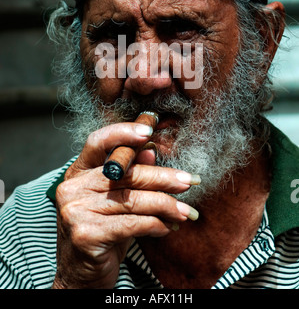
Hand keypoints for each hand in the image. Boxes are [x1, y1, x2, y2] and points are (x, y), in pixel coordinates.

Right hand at [52, 122, 198, 288]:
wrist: (80, 275)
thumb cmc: (101, 232)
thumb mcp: (116, 201)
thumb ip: (130, 175)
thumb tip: (150, 150)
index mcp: (77, 172)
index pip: (97, 142)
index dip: (123, 132)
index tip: (149, 130)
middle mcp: (72, 188)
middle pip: (126, 174)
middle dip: (163, 178)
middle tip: (189, 181)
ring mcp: (76, 210)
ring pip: (134, 200)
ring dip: (167, 206)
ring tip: (186, 212)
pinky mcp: (86, 234)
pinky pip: (133, 224)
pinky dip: (156, 224)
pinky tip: (168, 227)